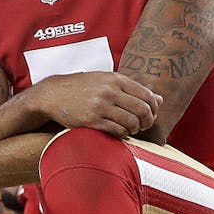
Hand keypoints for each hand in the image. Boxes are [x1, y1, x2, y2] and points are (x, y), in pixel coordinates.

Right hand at [27, 71, 160, 137]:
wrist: (54, 94)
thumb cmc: (83, 87)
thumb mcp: (107, 81)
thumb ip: (133, 89)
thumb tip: (160, 99)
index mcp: (115, 79)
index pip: (147, 96)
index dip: (154, 109)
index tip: (150, 115)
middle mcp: (109, 91)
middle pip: (143, 111)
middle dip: (147, 122)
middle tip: (143, 125)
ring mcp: (100, 106)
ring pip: (132, 123)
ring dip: (134, 130)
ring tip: (130, 129)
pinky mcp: (92, 121)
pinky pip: (117, 132)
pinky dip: (122, 135)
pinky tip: (118, 132)